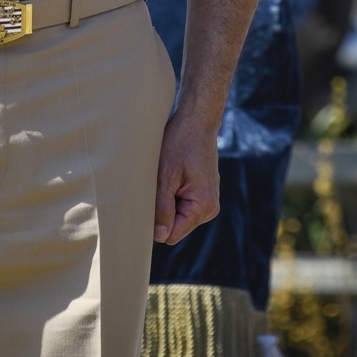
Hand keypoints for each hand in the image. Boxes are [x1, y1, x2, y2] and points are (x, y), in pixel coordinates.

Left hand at [152, 107, 219, 244]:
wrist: (197, 120)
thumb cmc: (180, 142)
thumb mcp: (166, 175)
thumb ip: (163, 208)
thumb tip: (160, 236)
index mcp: (203, 206)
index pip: (172, 234)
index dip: (156, 224)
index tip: (145, 204)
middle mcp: (210, 208)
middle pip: (175, 226)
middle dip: (162, 210)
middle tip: (156, 184)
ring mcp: (208, 200)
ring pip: (177, 215)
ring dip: (167, 200)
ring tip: (165, 176)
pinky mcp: (203, 192)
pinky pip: (182, 204)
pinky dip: (173, 193)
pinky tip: (172, 174)